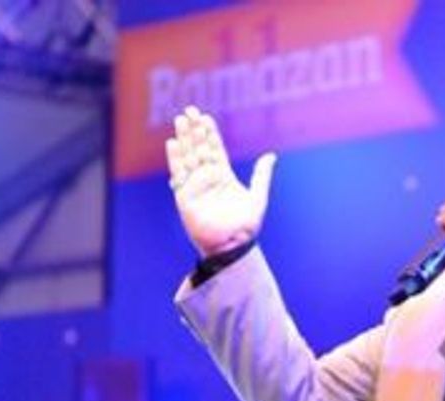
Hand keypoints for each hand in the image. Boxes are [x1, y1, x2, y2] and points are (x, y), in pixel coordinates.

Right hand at [165, 106, 275, 256]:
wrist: (232, 245)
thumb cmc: (246, 226)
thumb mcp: (257, 196)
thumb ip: (261, 175)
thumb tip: (271, 156)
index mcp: (223, 176)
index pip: (215, 149)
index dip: (210, 133)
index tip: (205, 117)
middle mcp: (207, 178)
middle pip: (199, 148)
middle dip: (194, 130)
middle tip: (190, 111)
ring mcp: (195, 185)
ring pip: (188, 157)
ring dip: (184, 139)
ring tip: (180, 120)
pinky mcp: (184, 196)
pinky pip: (178, 174)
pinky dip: (175, 159)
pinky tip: (173, 143)